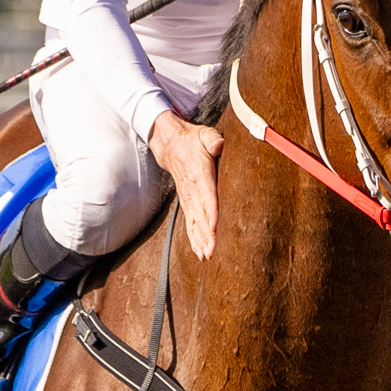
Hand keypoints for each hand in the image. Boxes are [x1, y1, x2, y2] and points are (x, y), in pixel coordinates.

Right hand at [148, 109, 223, 257]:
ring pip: (194, 223)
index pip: (206, 194)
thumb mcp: (204, 134)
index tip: (214, 227)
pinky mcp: (187, 203)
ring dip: (200, 240)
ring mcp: (188, 197)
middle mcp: (192, 189)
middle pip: (200, 215)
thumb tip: (219, 145)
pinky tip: (200, 253)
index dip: (210, 211)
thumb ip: (212, 139)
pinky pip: (190, 223)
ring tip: (206, 256)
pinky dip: (194, 239)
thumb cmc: (193, 140)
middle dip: (206, 234)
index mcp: (199, 173)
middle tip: (212, 251)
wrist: (170, 144)